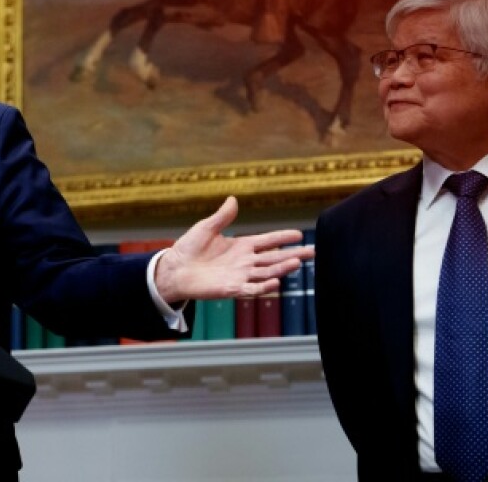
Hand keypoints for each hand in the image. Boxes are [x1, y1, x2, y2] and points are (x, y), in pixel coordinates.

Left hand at [153, 196, 312, 303]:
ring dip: (281, 268)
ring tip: (297, 263)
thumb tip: (233, 199)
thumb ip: (222, 217)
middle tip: (312, 252)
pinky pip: (252, 289)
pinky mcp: (232, 288)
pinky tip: (276, 282)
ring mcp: (240, 275)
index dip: (282, 238)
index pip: (267, 241)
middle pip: (274, 258)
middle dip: (293, 255)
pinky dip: (264, 287)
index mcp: (241, 246)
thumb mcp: (206, 228)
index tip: (299, 234)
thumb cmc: (188, 249)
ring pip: (267, 273)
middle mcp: (244, 261)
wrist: (174, 269)